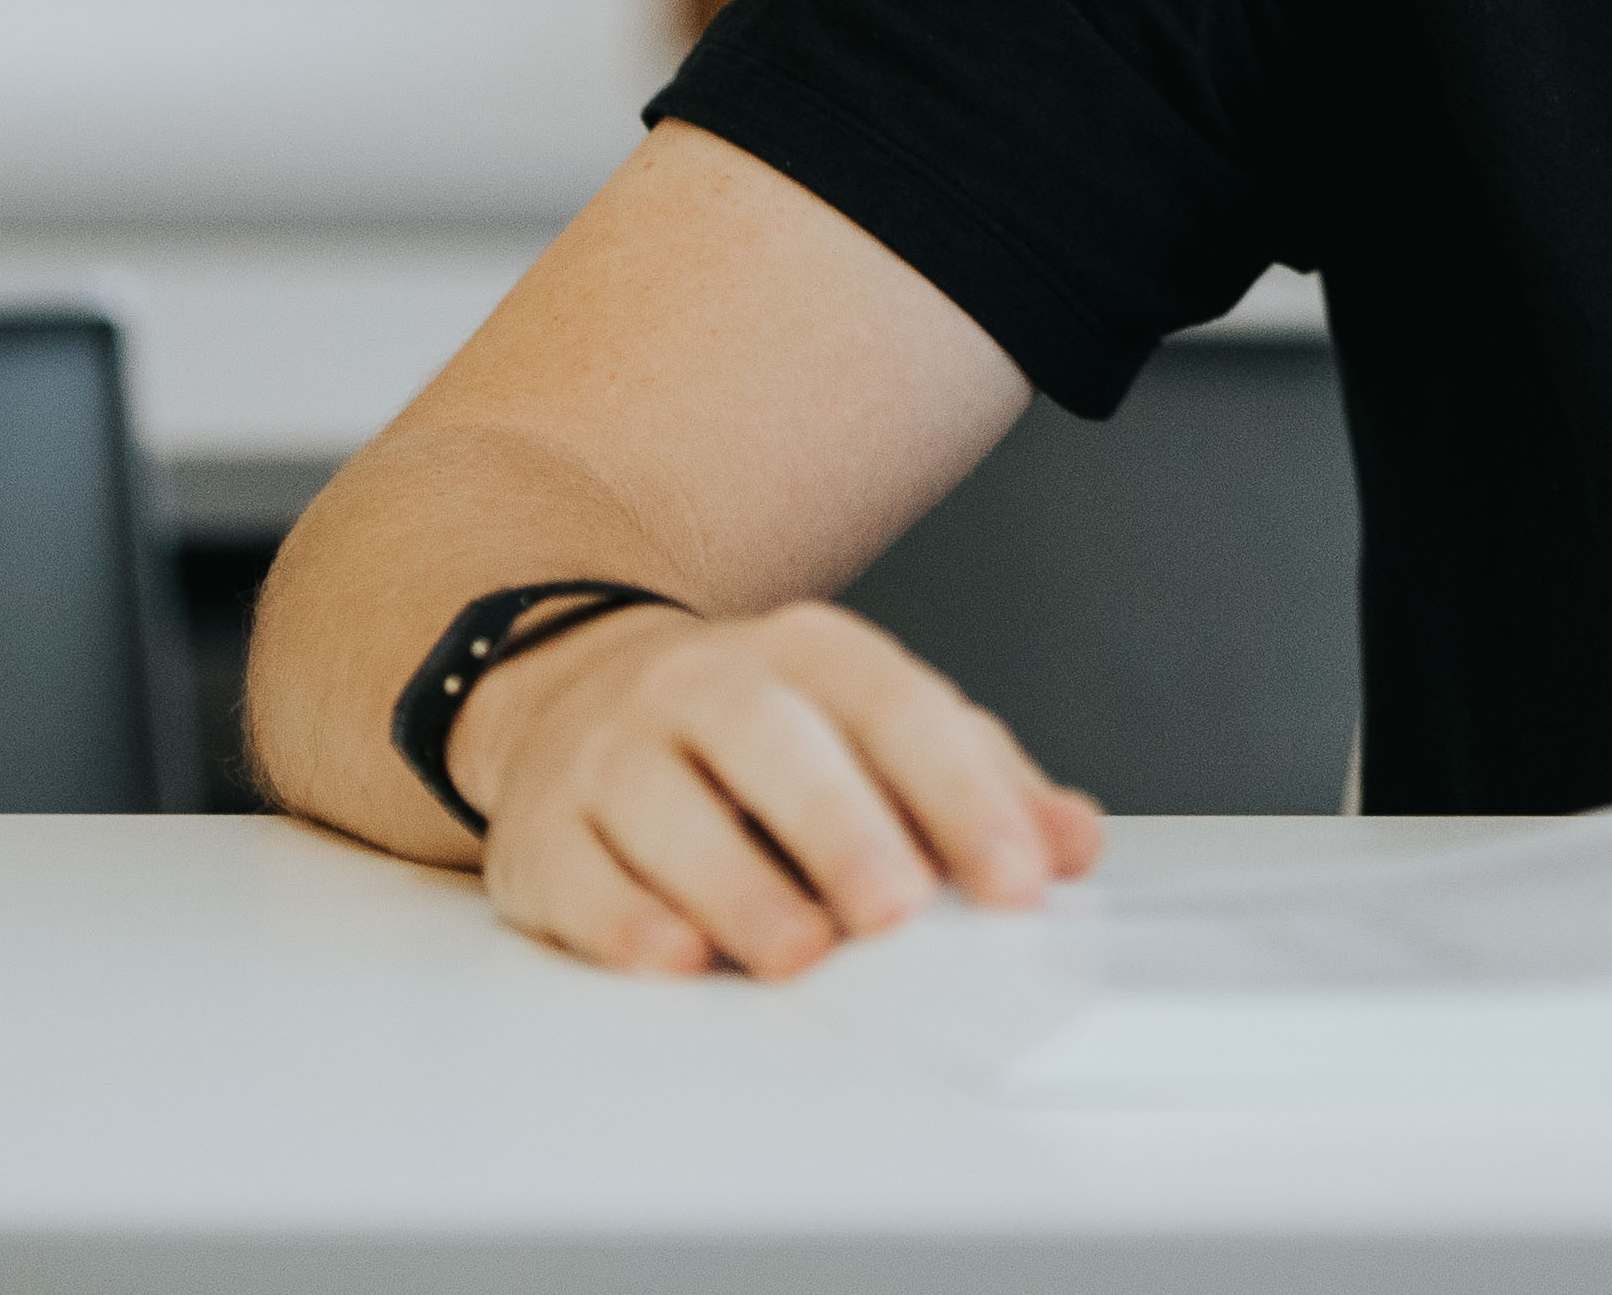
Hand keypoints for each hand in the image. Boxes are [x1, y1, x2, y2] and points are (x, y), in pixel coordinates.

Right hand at [456, 598, 1106, 977]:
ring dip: (738, 886)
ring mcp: (612, 751)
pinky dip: (625, 921)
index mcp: (808, 652)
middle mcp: (703, 685)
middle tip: (899, 911)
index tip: (1016, 879)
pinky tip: (677, 958)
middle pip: (775, 742)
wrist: (571, 692)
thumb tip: (1072, 842)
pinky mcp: (540, 829)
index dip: (962, 795)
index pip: (897, 709)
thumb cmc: (762, 736)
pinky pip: (580, 873)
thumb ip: (979, 782)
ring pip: (667, 807)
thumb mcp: (876, 730)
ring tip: (800, 952)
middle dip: (844, 828)